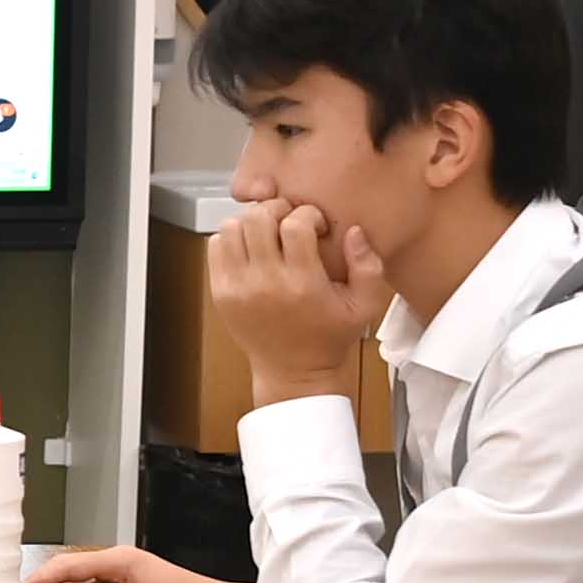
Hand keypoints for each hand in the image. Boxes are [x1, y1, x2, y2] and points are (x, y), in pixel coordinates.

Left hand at [210, 200, 394, 405]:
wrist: (294, 372)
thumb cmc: (329, 338)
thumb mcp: (364, 306)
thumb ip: (368, 266)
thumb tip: (354, 232)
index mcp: (302, 283)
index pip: (295, 224)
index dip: (308, 214)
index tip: (316, 226)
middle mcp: (266, 283)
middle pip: (258, 218)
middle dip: (277, 210)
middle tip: (289, 221)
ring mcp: (238, 288)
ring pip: (232, 227)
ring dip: (251, 223)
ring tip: (268, 233)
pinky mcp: (221, 293)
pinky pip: (215, 247)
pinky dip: (230, 240)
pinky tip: (250, 249)